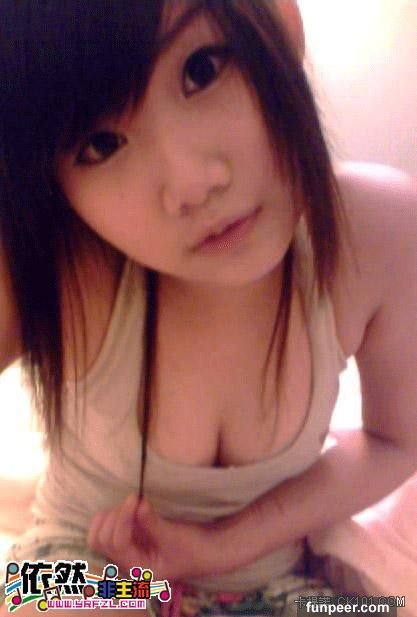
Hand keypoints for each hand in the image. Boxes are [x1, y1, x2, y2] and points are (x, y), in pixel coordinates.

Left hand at [87, 494, 221, 581]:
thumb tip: (136, 504)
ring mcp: (127, 553)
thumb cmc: (194, 547)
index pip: (116, 543)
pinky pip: (109, 529)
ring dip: (112, 515)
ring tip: (132, 504)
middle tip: (134, 500)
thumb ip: (151, 523)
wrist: (209, 550)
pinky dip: (114, 516)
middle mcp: (127, 564)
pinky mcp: (130, 541)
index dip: (122, 517)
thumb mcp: (174, 536)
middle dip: (114, 516)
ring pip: (99, 535)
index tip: (136, 497)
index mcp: (139, 570)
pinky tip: (129, 508)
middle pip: (101, 541)